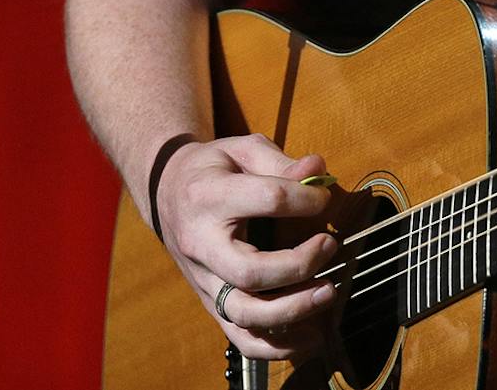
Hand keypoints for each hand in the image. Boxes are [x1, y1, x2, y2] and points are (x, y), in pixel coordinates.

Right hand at [153, 132, 341, 360]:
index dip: (305, 199)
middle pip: (251, 271)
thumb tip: (318, 170)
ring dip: (293, 310)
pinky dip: (277, 347)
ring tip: (328, 292)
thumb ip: (280, 161)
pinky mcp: (211, 303)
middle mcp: (201, 244)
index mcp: (209, 196)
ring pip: (245, 313)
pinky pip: (241, 339)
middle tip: (330, 245)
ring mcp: (204, 280)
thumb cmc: (212, 169)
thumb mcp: (241, 150)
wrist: (167, 193)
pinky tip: (311, 335)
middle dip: (300, 265)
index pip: (267, 200)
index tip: (323, 198)